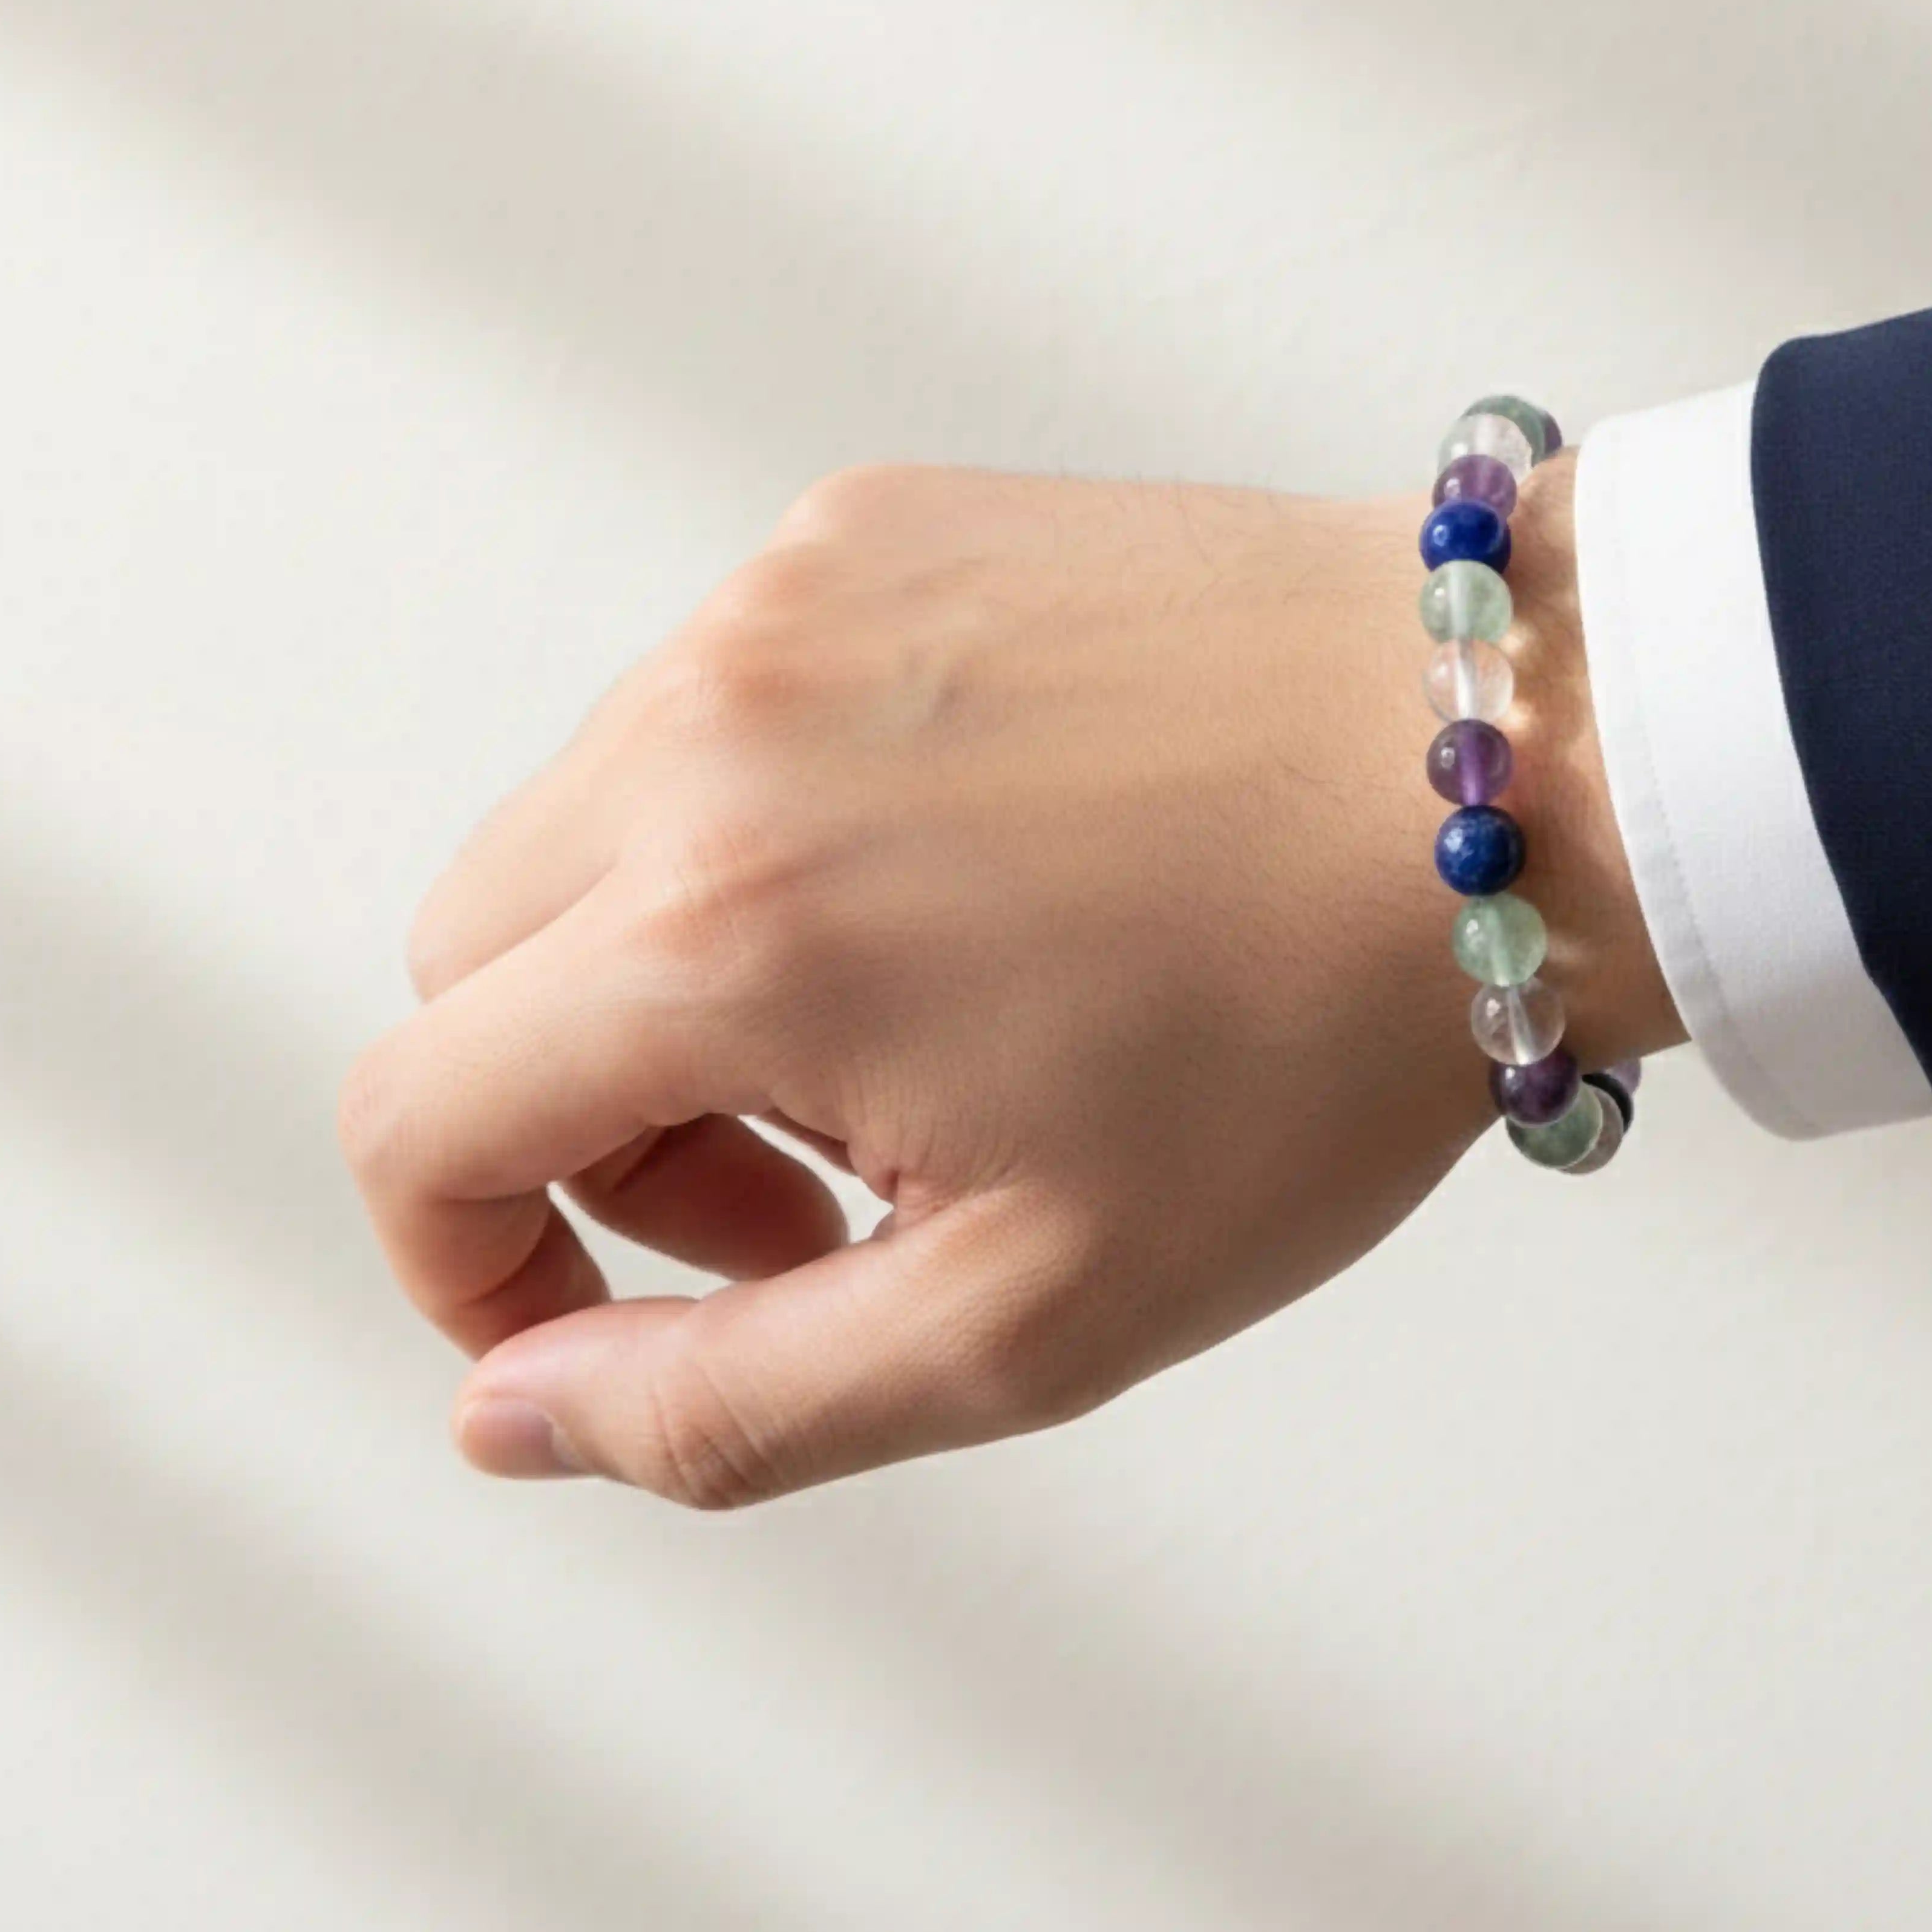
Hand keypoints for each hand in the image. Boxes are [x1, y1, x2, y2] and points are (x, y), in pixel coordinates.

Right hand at [339, 456, 1677, 1506]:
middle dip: (587, 1117)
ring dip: (678, 959)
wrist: (1516, 762)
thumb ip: (728, 1404)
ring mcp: (785, 590)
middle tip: (813, 1187)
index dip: (470, 1263)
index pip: (415, 1118)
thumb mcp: (1029, 1311)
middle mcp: (707, 719)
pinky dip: (766, 812)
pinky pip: (718, 699)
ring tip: (915, 1023)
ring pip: (590, 822)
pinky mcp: (868, 517)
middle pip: (482, 962)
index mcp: (720, 929)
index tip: (619, 1314)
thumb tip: (504, 1414)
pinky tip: (965, 868)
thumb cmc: (1314, 1041)